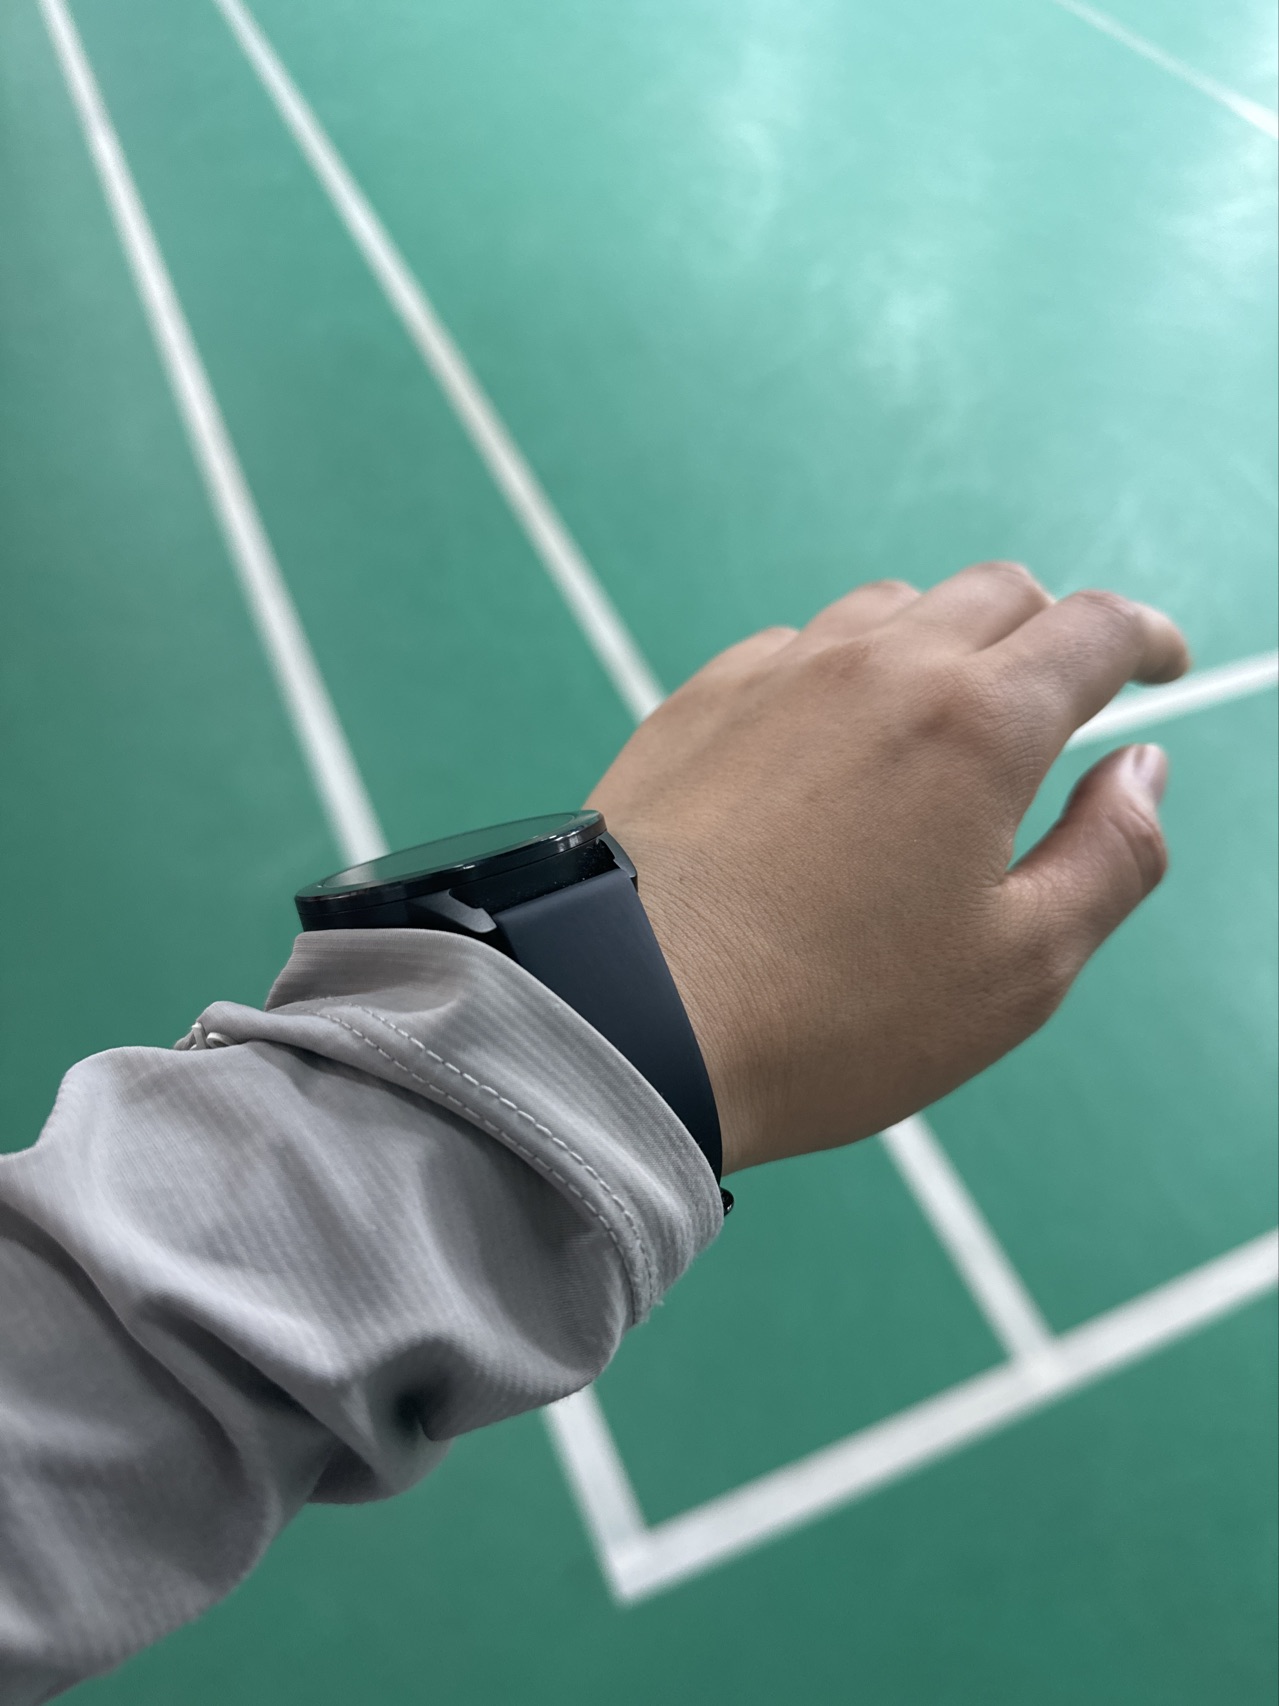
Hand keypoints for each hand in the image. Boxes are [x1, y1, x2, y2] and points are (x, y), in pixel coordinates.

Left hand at [588, 563, 1188, 1174]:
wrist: (625, 1017)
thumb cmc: (834, 1015)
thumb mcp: (1018, 970)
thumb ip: (1111, 857)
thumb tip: (1143, 768)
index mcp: (976, 721)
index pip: (1092, 630)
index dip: (1144, 639)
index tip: (1160, 665)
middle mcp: (877, 665)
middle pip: (996, 593)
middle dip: (1049, 633)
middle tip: (1057, 701)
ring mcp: (776, 672)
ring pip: (890, 608)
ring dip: (940, 644)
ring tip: (941, 724)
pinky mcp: (697, 700)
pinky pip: (794, 649)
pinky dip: (841, 672)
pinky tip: (828, 746)